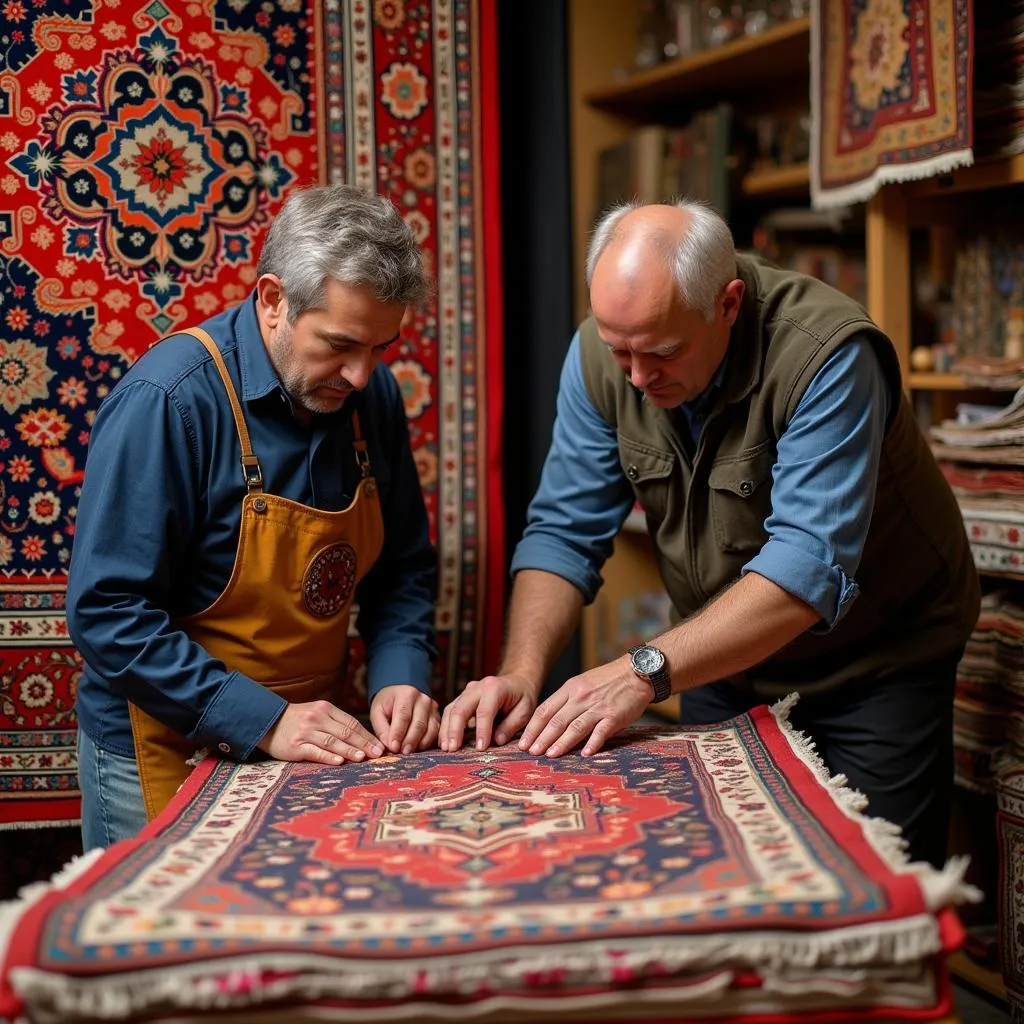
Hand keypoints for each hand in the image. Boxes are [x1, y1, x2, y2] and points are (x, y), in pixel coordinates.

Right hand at [257, 700, 384, 764]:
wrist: (268, 721)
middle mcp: (317, 718)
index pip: (351, 722)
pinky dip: (328, 757)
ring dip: (349, 750)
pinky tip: (339, 762)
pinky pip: (315, 751)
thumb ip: (336, 722)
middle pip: (345, 732)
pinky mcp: (296, 745)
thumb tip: (361, 738)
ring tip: (362, 758)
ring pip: (332, 741)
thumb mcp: (317, 713)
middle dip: (363, 744)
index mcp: (325, 708)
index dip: (366, 735)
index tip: (379, 745)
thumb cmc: (298, 720)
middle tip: (377, 754)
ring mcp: (306, 731)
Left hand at [370, 685, 439, 753]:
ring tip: (407, 752)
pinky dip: (426, 743)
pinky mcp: (438, 718)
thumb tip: (391, 746)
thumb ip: (382, 729)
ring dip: (419, 744)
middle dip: (409, 741)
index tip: (393, 747)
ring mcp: (433, 709)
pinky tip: (417, 749)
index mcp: (407, 694)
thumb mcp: (377, 712)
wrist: (400, 695)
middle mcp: (423, 699)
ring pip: (430, 730)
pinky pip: (435, 733)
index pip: (403, 716)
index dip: (398, 733)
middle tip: (401, 753)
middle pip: (419, 724)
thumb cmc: (387, 704)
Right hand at [439, 673, 537, 751]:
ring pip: (451, 710)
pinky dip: (445, 727)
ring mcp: (466, 692)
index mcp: (494, 688)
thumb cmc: (521, 697)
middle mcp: (477, 687)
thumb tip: (496, 741)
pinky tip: (444, 741)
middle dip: (455, 730)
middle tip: (452, 750)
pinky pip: (450, 711)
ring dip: (446, 730)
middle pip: (461, 708)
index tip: (480, 749)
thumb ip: (511, 725)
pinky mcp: (461, 698)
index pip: (484, 711)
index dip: (481, 731)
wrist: (516, 681)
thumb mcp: (524, 710)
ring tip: (446, 748)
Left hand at [519, 656, 651, 757]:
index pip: (545, 710)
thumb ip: (566, 700)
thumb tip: (548, 721)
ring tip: (550, 755)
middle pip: (557, 720)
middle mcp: (581, 697)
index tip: (523, 742)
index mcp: (570, 688)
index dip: (533, 727)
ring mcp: (598, 707)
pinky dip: (592, 744)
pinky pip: (600, 732)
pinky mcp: (614, 716)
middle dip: (542, 738)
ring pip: (575, 727)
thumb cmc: (607, 680)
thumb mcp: (581, 683)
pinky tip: (584, 754)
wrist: (635, 673)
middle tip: (532, 752)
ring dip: (561, 743)